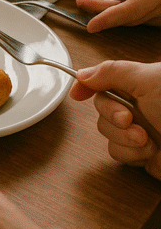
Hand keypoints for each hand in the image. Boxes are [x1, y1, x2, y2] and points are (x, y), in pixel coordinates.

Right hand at [70, 60, 160, 177]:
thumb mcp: (148, 79)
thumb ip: (111, 72)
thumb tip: (83, 73)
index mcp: (141, 85)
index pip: (103, 81)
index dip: (87, 86)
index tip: (78, 94)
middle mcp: (140, 107)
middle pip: (101, 111)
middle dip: (112, 117)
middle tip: (129, 119)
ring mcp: (141, 132)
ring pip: (107, 135)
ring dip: (123, 138)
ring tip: (145, 138)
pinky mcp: (145, 156)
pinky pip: (119, 154)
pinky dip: (132, 154)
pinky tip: (150, 151)